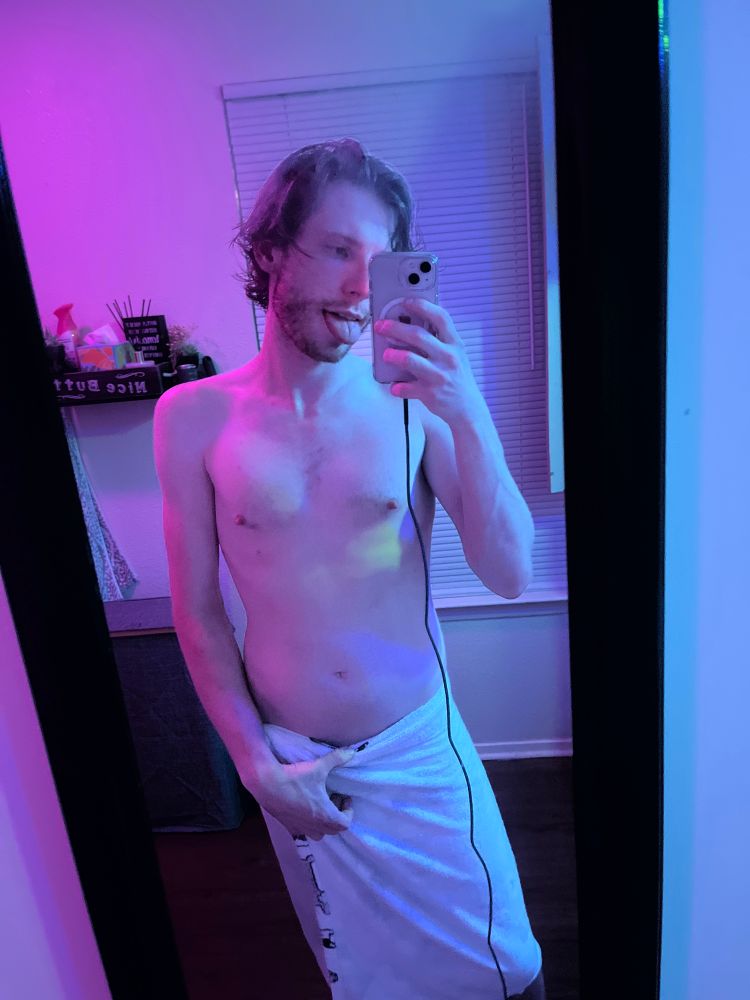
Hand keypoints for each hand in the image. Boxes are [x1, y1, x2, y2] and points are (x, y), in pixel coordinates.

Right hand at [247, 747, 354, 840]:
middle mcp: (314, 826)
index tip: (344, 797)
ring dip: (323, 823)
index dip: (348, 811)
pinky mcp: (288, 826)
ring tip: (320, 805)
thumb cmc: (295, 778)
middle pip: (333, 830)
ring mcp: (300, 828)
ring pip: (319, 834)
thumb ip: (337, 759)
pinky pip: (303, 832)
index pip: (345, 824)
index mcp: (324, 815)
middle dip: (337, 815)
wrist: (267, 784)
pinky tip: (304, 807)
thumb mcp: (319, 766)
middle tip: (333, 798)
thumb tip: (352, 752)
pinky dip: (308, 824)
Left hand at [375, 298, 484, 425]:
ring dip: (393, 355)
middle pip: (418, 335)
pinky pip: (406, 388)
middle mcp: (448, 358)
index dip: (422, 306)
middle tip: (381, 326)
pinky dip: (397, 387)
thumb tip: (410, 323)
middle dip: (396, 328)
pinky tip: (394, 386)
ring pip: (410, 360)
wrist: (467, 408)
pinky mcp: (430, 394)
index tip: (405, 301)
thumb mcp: (455, 355)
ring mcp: (439, 376)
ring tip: (385, 355)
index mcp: (454, 344)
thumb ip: (439, 340)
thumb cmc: (456, 377)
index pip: (440, 318)